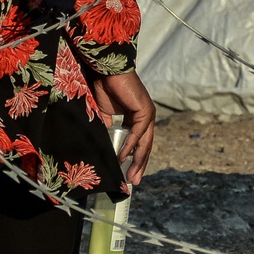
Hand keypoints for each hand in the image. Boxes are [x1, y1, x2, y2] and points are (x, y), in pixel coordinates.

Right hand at [94, 70, 154, 185]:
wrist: (107, 72)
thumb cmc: (106, 89)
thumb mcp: (105, 115)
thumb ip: (108, 130)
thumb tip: (106, 148)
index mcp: (138, 118)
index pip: (140, 143)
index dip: (135, 159)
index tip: (128, 175)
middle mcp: (146, 117)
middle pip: (145, 146)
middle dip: (139, 166)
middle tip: (133, 182)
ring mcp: (148, 114)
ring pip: (144, 142)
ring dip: (137, 161)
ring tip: (130, 176)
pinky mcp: (145, 110)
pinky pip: (137, 133)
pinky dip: (130, 146)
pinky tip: (123, 158)